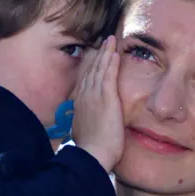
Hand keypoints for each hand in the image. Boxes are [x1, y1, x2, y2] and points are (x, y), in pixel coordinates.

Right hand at [71, 35, 123, 171]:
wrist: (92, 155)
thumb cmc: (91, 149)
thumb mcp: (83, 131)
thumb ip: (86, 121)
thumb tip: (87, 120)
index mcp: (80, 103)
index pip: (85, 79)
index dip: (90, 66)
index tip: (94, 55)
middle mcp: (84, 95)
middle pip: (91, 70)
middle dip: (97, 54)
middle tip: (103, 41)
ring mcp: (94, 95)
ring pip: (99, 68)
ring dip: (105, 53)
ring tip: (110, 40)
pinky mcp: (106, 98)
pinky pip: (108, 75)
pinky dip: (111, 62)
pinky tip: (115, 52)